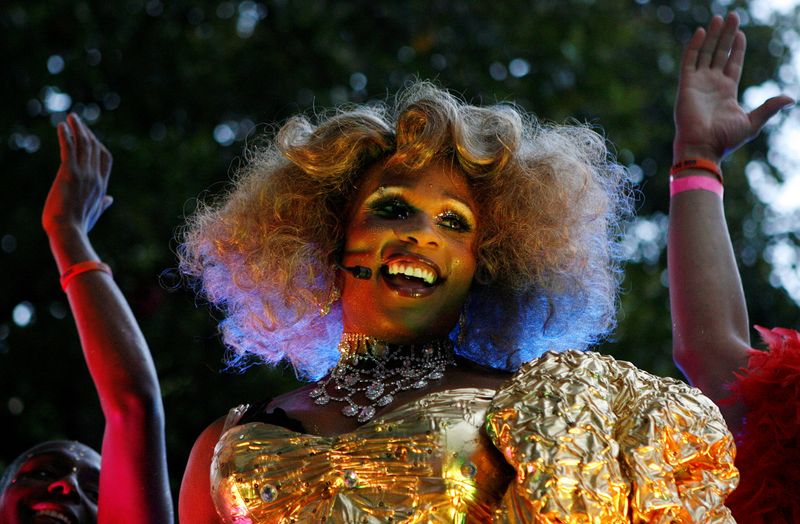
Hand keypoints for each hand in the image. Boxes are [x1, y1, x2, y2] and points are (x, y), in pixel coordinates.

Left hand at [42, 113, 113, 236]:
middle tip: (77, 120)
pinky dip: (66, 136)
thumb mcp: (94, 213)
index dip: (99, 144)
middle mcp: (95, 177)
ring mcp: (84, 174)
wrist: (69, 232)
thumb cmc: (79, 226)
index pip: (105, 158)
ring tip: (71, 117)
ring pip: (84, 145)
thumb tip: (110, 199)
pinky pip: (69, 149)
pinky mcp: (69, 173)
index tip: (90, 136)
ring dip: (78, 128)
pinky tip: (61, 126)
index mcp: (102, 186)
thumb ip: (103, 203)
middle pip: (95, 147)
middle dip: (87, 131)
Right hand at [673, 13, 793, 162]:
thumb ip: (768, 108)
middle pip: (719, 53)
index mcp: (727, 91)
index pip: (732, 63)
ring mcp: (698, 84)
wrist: (703, 148)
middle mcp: (712, 84)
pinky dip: (694, 46)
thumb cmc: (725, 139)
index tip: (741, 33)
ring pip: (705, 53)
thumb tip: (790, 98)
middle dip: (726, 35)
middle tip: (732, 16)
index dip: (737, 48)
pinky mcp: (686, 86)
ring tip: (719, 18)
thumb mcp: (752, 122)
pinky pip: (690, 61)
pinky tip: (702, 32)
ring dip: (712, 36)